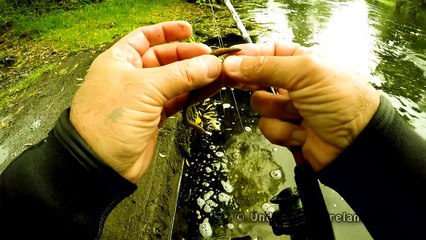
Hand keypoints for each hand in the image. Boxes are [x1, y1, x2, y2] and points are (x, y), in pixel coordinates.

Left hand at [70, 21, 221, 181]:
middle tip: (210, 59)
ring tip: (216, 73)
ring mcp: (143, 98)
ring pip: (174, 81)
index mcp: (120, 61)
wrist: (100, 165)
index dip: (167, 32)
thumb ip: (181, 75)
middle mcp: (131, 77)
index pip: (145, 37)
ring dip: (195, 77)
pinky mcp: (153, 117)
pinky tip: (208, 90)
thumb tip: (209, 64)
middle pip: (164, 58)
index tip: (189, 30)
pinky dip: (193, 95)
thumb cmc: (106, 123)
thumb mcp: (145, 89)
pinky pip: (177, 100)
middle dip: (188, 56)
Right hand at [223, 42, 379, 170]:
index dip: (247, 57)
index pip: (266, 52)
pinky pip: (267, 128)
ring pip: (260, 106)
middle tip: (257, 86)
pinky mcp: (287, 130)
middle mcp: (293, 83)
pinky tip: (302, 132)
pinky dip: (283, 131)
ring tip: (298, 114)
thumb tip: (234, 64)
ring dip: (276, 112)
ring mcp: (290, 108)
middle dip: (258, 86)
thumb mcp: (305, 73)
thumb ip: (266, 66)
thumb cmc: (343, 101)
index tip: (229, 62)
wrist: (358, 144)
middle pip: (256, 79)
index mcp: (300, 62)